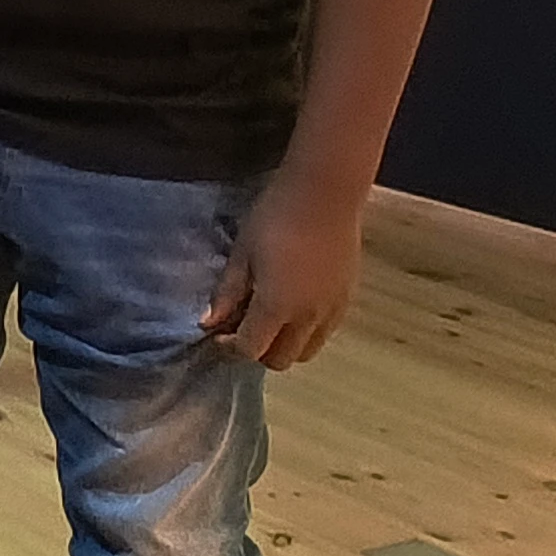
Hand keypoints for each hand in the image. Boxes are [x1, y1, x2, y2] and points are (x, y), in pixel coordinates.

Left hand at [204, 177, 366, 366]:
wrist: (325, 195)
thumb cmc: (274, 218)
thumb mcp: (242, 253)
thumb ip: (227, 292)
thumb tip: (208, 322)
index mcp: (277, 307)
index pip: (251, 349)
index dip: (230, 345)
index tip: (219, 330)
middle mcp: (308, 318)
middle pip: (281, 360)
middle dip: (258, 351)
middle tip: (243, 325)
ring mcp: (332, 312)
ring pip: (307, 352)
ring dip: (285, 345)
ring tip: (270, 318)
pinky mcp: (347, 300)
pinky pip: (325, 333)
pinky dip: (307, 333)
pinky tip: (294, 306)